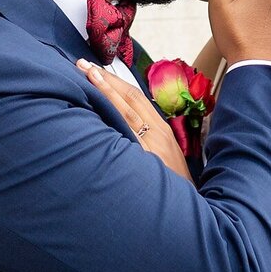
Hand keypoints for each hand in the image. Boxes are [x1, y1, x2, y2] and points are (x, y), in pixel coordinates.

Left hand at [77, 57, 192, 180]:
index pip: (136, 97)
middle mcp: (157, 133)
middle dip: (106, 79)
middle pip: (130, 98)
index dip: (115, 80)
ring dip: (105, 91)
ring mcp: (151, 147)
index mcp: (162, 129)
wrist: (187, 207)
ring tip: (87, 75)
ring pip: (126, 112)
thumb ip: (145, 137)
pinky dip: (112, 119)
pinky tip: (95, 111)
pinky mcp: (145, 161)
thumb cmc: (172, 182)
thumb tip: (121, 123)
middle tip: (83, 65)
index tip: (95, 68)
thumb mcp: (162, 154)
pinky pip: (126, 137)